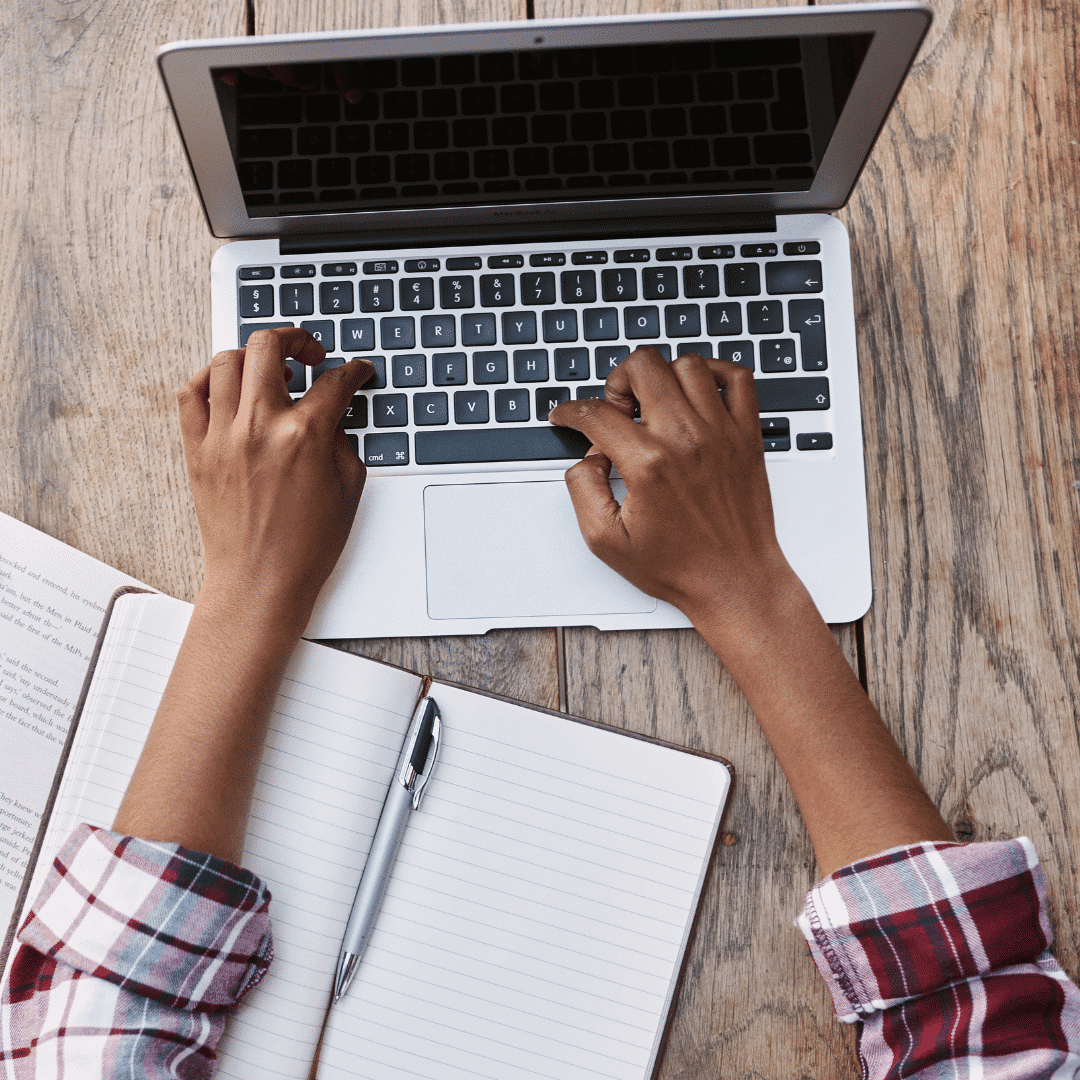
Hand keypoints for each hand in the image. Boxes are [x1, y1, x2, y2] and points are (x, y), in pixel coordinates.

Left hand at [177, 328, 372, 628]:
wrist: (260, 582)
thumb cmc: (305, 546)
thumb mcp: (348, 488)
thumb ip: (342, 440)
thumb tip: (331, 414)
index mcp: (304, 436)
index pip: (334, 382)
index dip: (354, 372)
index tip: (357, 372)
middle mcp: (259, 427)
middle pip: (270, 346)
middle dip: (298, 339)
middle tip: (310, 354)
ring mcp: (223, 436)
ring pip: (227, 360)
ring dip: (253, 356)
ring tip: (270, 371)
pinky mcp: (197, 451)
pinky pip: (192, 393)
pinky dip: (209, 379)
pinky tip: (229, 386)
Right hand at [549, 347, 795, 626]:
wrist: (734, 581)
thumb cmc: (680, 566)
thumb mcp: (606, 541)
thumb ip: (583, 490)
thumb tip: (587, 458)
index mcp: (649, 465)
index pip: (597, 413)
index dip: (571, 412)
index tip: (567, 416)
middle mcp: (686, 439)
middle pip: (643, 366)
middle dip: (618, 382)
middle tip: (618, 411)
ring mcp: (721, 432)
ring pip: (688, 364)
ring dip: (662, 377)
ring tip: (655, 405)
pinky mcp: (747, 435)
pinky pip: (739, 377)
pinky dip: (716, 372)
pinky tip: (698, 393)